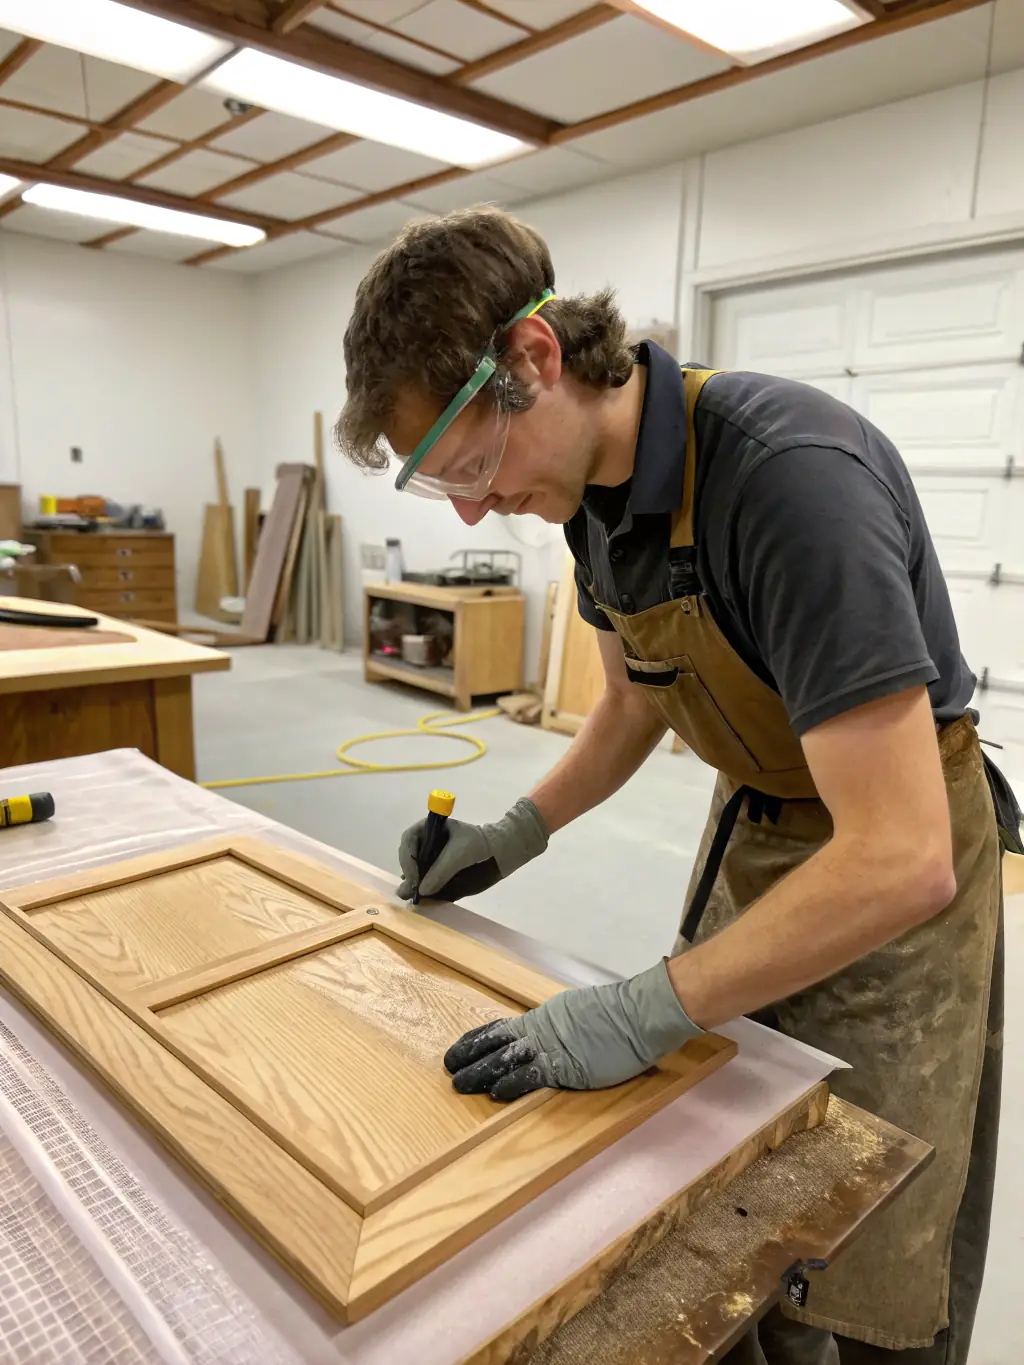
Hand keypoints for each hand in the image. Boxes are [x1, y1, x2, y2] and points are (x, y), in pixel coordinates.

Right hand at [397, 796, 547, 901]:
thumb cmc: (479, 846)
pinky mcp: (438, 873)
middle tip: (409, 890)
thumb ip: (440, 871)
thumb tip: (422, 890)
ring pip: (414, 870)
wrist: (500, 853)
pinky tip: (420, 898)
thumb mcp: (459, 855)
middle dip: (408, 873)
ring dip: (411, 884)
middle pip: (408, 856)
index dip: (407, 857)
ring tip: (409, 897)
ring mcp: (432, 858)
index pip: (409, 840)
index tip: (413, 875)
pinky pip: (426, 881)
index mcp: (430, 829)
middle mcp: (427, 843)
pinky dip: (422, 890)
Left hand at [443, 960, 702, 1100]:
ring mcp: (550, 1048)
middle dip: (469, 1057)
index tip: (457, 1047)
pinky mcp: (566, 1066)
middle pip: (494, 1043)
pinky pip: (532, 1076)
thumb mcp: (575, 1012)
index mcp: (541, 1017)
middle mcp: (539, 1030)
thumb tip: (542, 1032)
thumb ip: (555, 1024)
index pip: (499, 1029)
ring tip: (460, 1084)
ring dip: (480, 1073)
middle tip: (448, 1068)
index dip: (476, 1040)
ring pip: (504, 1059)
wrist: (637, 1013)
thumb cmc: (614, 1013)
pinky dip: (512, 1084)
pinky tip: (496, 1093)